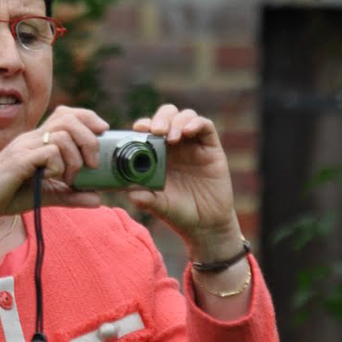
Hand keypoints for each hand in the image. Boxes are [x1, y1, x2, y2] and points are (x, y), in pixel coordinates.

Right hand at [0, 107, 109, 228]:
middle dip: (89, 139)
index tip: (103, 132)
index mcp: (37, 139)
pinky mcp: (18, 160)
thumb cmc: (8, 195)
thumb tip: (99, 200)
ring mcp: (24, 147)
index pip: (66, 113)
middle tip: (92, 165)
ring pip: (62, 136)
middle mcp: (31, 138)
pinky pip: (48, 152)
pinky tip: (52, 178)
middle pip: (69, 119)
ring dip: (75, 158)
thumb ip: (71, 195)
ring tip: (69, 178)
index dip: (88, 117)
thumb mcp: (46, 194)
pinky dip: (58, 166)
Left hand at [125, 105, 241, 256]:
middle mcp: (176, 146)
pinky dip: (196, 123)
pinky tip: (188, 132)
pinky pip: (206, 126)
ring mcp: (194, 145)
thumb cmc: (178, 213)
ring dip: (177, 121)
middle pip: (167, 116)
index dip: (143, 125)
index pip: (149, 129)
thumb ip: (144, 198)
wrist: (205, 225)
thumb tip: (129, 191)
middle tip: (156, 131)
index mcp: (158, 154)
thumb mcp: (157, 205)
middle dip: (160, 118)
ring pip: (186, 116)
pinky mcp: (212, 149)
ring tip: (172, 138)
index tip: (137, 129)